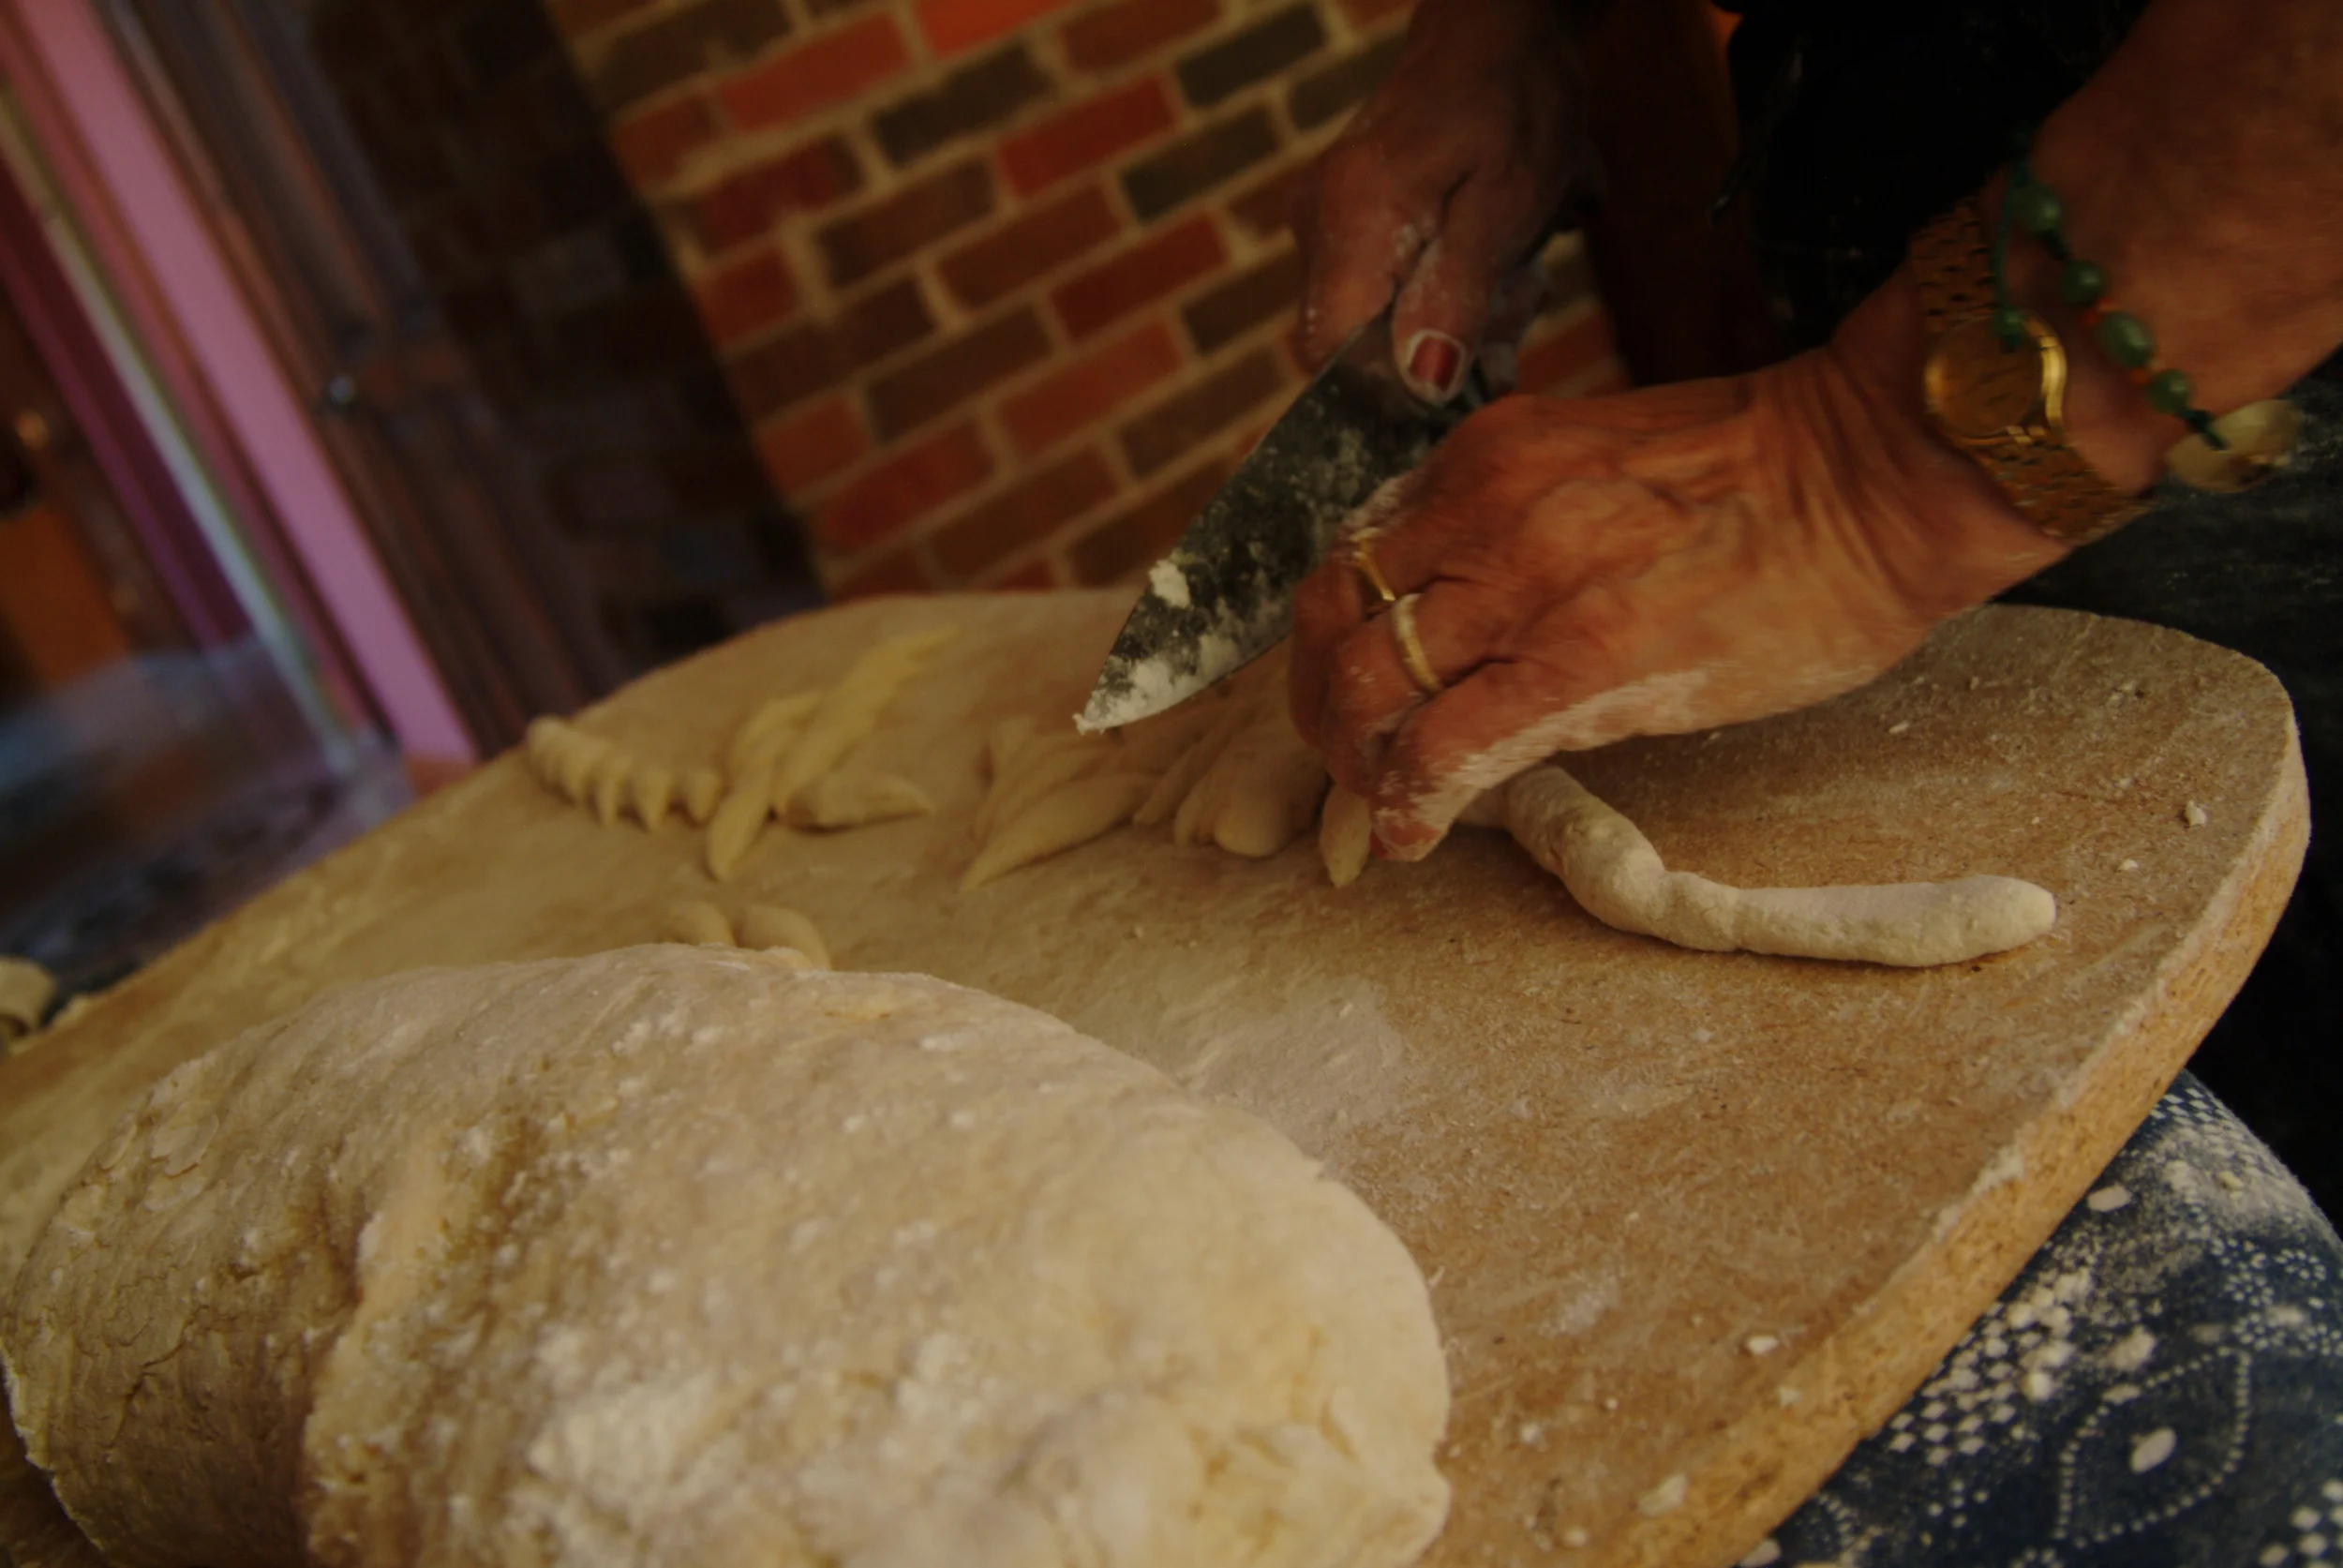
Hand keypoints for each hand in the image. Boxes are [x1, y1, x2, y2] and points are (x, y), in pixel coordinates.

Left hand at [1287, 283, 2070, 858]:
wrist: (1876, 478)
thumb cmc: (1764, 481)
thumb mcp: (1595, 470)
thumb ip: (1505, 528)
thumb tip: (1454, 617)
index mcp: (1485, 458)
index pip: (1352, 550)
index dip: (1328, 631)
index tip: (1344, 681)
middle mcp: (1483, 508)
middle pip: (1331, 614)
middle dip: (1317, 698)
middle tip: (1343, 751)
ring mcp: (1523, 582)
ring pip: (1365, 683)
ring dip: (1351, 757)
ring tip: (1378, 797)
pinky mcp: (1577, 660)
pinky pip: (1444, 744)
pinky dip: (1407, 798)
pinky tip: (1412, 832)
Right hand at [1290, 0, 1594, 400]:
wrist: (1498, 38)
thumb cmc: (1515, 108)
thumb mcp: (1507, 204)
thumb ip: (1458, 295)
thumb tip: (1422, 386)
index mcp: (1351, 217)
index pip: (1329, 353)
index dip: (1390, 390)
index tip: (1464, 380)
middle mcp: (1316, 223)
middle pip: (1351, 348)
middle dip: (1436, 353)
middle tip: (1514, 300)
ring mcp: (1321, 224)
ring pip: (1370, 328)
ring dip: (1447, 324)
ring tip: (1511, 272)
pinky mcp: (1338, 227)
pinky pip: (1377, 297)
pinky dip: (1434, 299)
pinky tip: (1483, 265)